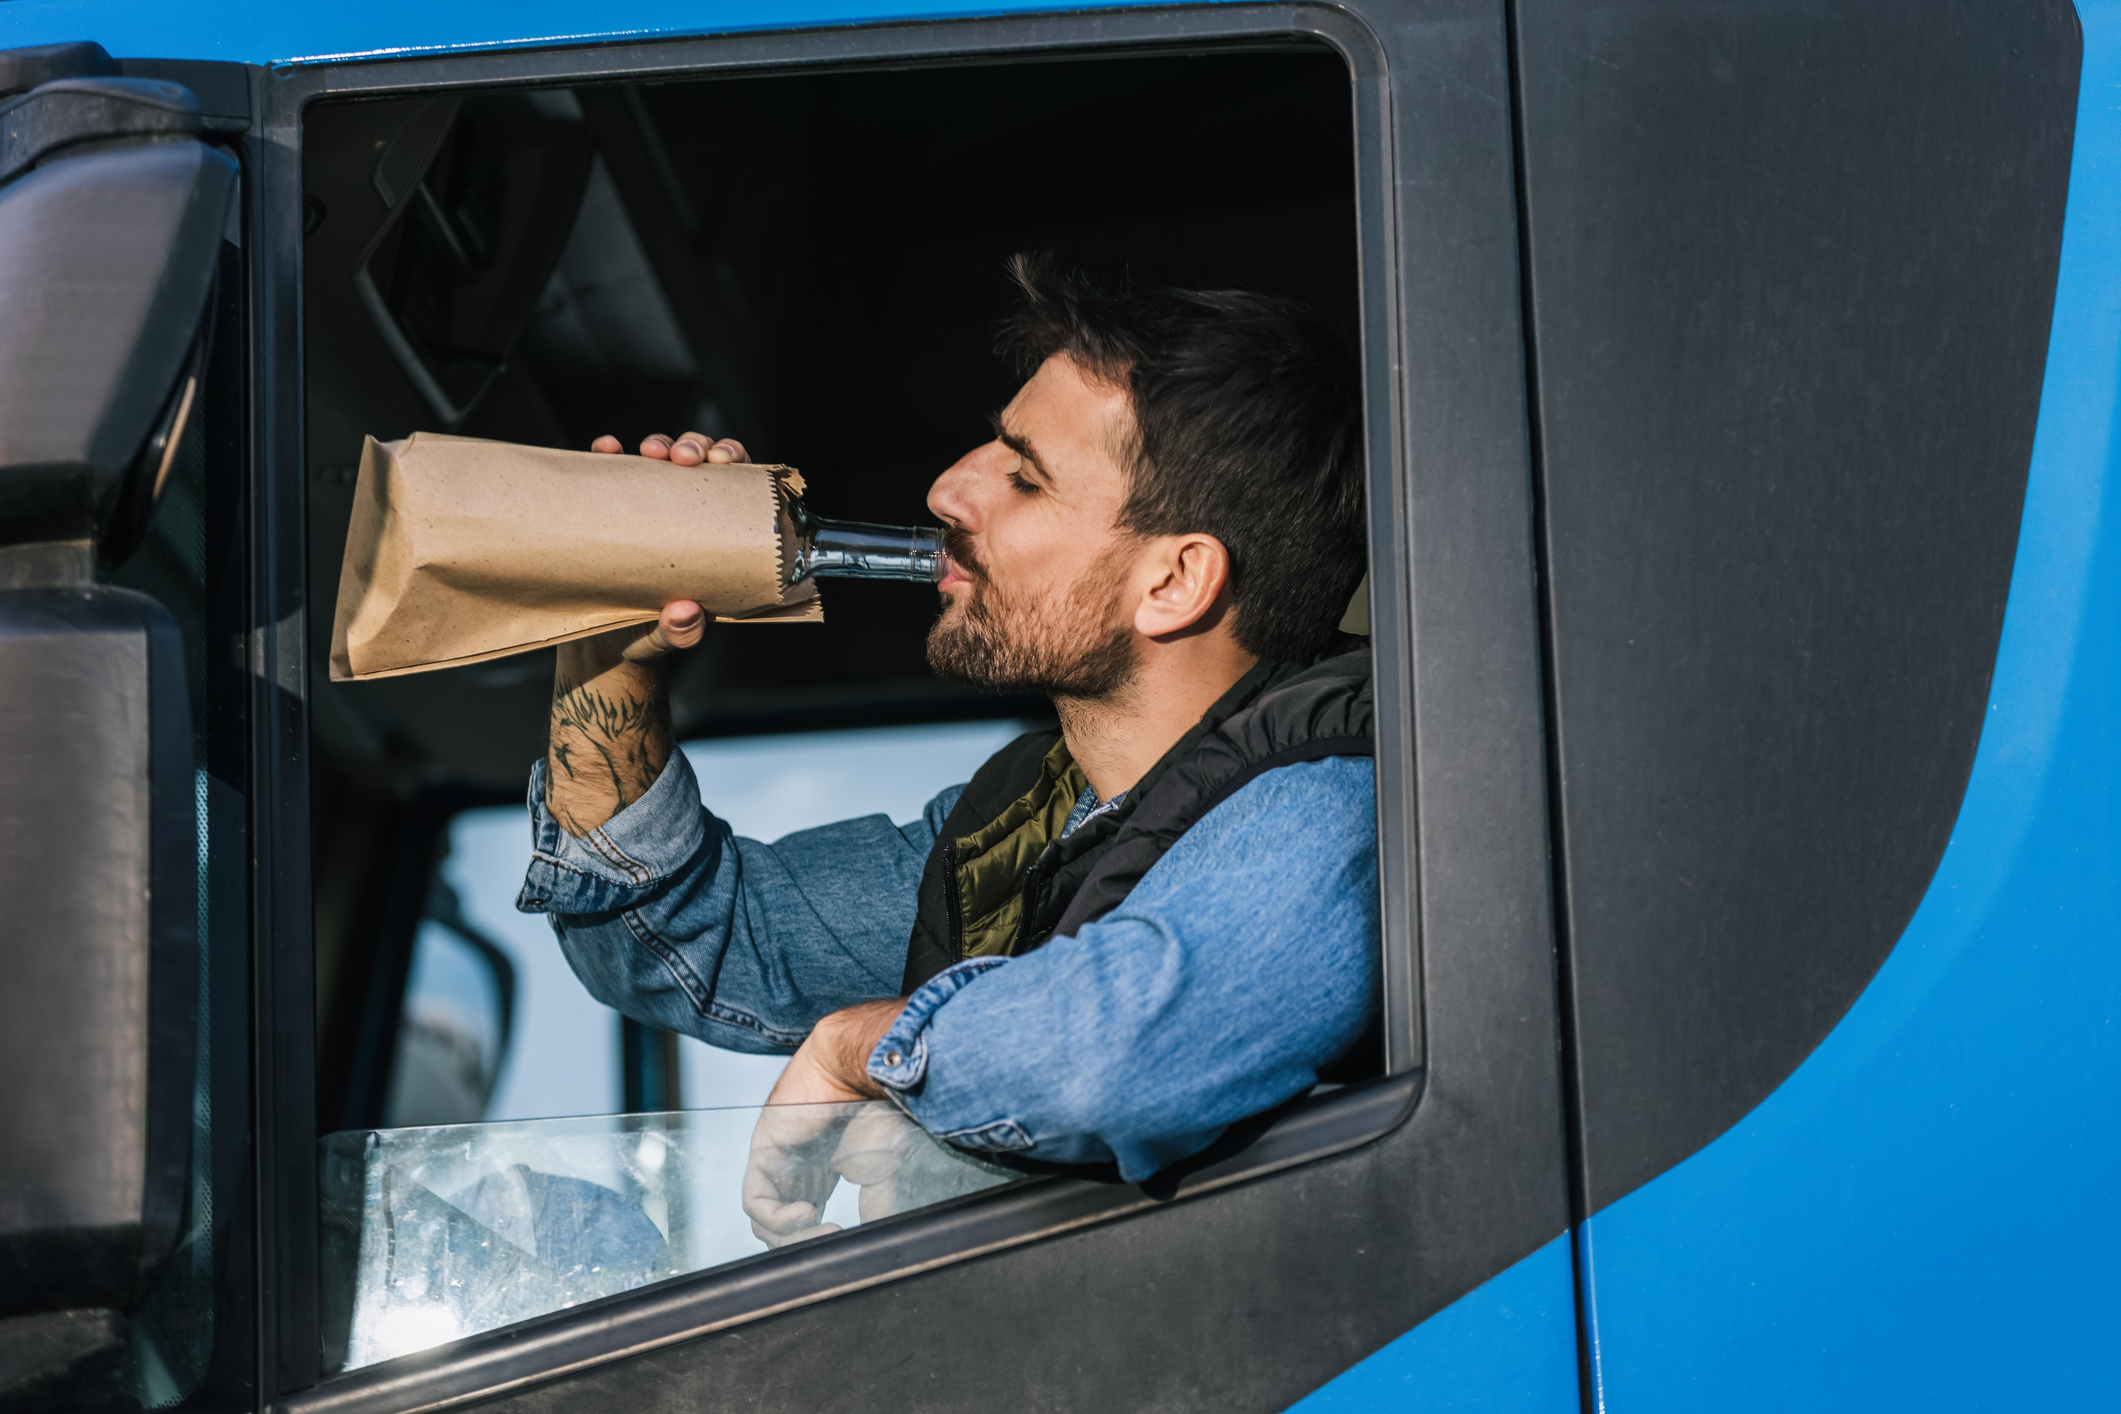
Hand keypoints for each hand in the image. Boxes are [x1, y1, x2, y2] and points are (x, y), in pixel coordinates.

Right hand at [582, 431, 749, 660]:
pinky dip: (607, 453)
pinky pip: (609, 469)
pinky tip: (605, 449)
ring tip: (649, 453)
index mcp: (714, 535)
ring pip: (660, 456)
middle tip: (684, 457)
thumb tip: (686, 613)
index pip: (735, 487)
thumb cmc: (648, 634)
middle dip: (696, 445)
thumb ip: (681, 633)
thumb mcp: (667, 637)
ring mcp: (647, 504)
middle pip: (701, 460)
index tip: (722, 460)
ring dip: (659, 444)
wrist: (602, 643)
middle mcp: (685, 511)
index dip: (735, 462)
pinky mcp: (610, 504)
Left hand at [740, 999, 905, 1246]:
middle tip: (834, 1240)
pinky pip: (755, 1200)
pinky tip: (808, 1213)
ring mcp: (775, 1162)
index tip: (847, 1242)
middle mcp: (793, 1171)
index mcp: (818, 1173)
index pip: (803, 1224)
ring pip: (764, 1222)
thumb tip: (876, 1233)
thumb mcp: (881, 1166)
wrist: (860, 1069)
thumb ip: (876, 1201)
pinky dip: (778, 1217)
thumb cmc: (874, 1105)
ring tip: (824, 1229)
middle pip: (780, 1228)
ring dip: (791, 1236)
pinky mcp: (762, 1153)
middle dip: (805, 1244)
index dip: (819, 1240)